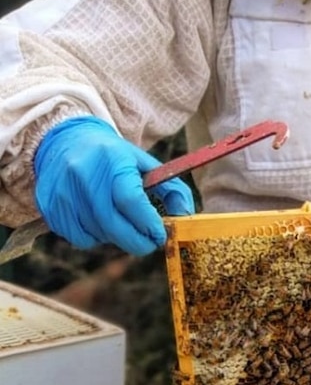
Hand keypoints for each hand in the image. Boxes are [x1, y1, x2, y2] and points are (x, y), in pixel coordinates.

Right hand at [34, 115, 194, 253]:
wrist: (67, 141)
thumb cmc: (114, 157)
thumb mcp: (145, 164)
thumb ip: (171, 189)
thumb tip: (186, 217)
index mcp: (111, 161)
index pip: (131, 200)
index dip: (148, 224)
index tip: (160, 236)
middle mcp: (83, 176)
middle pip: (113, 225)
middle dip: (137, 241)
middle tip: (149, 243)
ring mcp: (63, 192)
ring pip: (97, 234)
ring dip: (114, 236)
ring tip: (118, 219)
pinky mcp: (50, 207)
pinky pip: (78, 237)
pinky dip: (93, 236)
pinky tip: (98, 219)